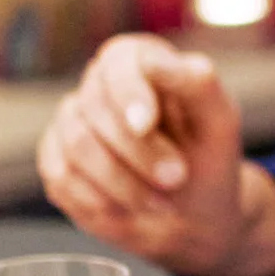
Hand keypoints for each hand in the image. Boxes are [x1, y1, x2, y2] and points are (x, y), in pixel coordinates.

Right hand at [36, 35, 274, 275]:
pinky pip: (62, 177)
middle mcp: (99, 85)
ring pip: (77, 143)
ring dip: (123, 181)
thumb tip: (152, 62)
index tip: (145, 125)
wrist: (192, 214)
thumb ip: (196, 84)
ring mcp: (71, 122)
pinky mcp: (56, 161)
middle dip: (138, 151)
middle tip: (176, 178)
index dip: (128, 92)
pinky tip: (130, 209)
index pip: (118, 61)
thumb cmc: (208, 159)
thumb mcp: (218, 122)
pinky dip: (101, 200)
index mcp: (139, 61)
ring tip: (161, 201)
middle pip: (95, 106)